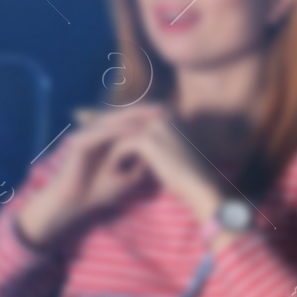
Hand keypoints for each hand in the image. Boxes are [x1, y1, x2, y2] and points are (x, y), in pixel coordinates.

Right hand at [15, 104, 160, 247]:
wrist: (75, 203)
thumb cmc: (100, 190)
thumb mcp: (129, 176)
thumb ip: (143, 163)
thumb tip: (163, 155)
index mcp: (106, 138)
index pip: (130, 122)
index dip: (150, 118)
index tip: (172, 117)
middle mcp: (95, 132)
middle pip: (123, 116)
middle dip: (145, 112)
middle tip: (165, 109)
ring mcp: (85, 135)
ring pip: (112, 121)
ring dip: (134, 117)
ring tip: (154, 115)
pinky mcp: (78, 143)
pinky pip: (101, 134)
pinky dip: (118, 131)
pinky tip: (135, 130)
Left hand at [104, 113, 225, 223]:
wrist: (199, 185)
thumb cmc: (186, 171)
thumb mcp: (169, 148)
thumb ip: (152, 137)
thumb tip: (130, 137)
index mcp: (167, 111)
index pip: (132, 117)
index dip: (118, 134)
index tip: (106, 148)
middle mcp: (161, 113)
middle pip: (124, 123)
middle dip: (109, 139)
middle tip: (97, 154)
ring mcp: (153, 125)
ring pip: (119, 135)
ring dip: (110, 150)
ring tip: (105, 165)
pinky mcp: (146, 139)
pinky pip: (120, 147)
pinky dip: (115, 160)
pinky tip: (113, 173)